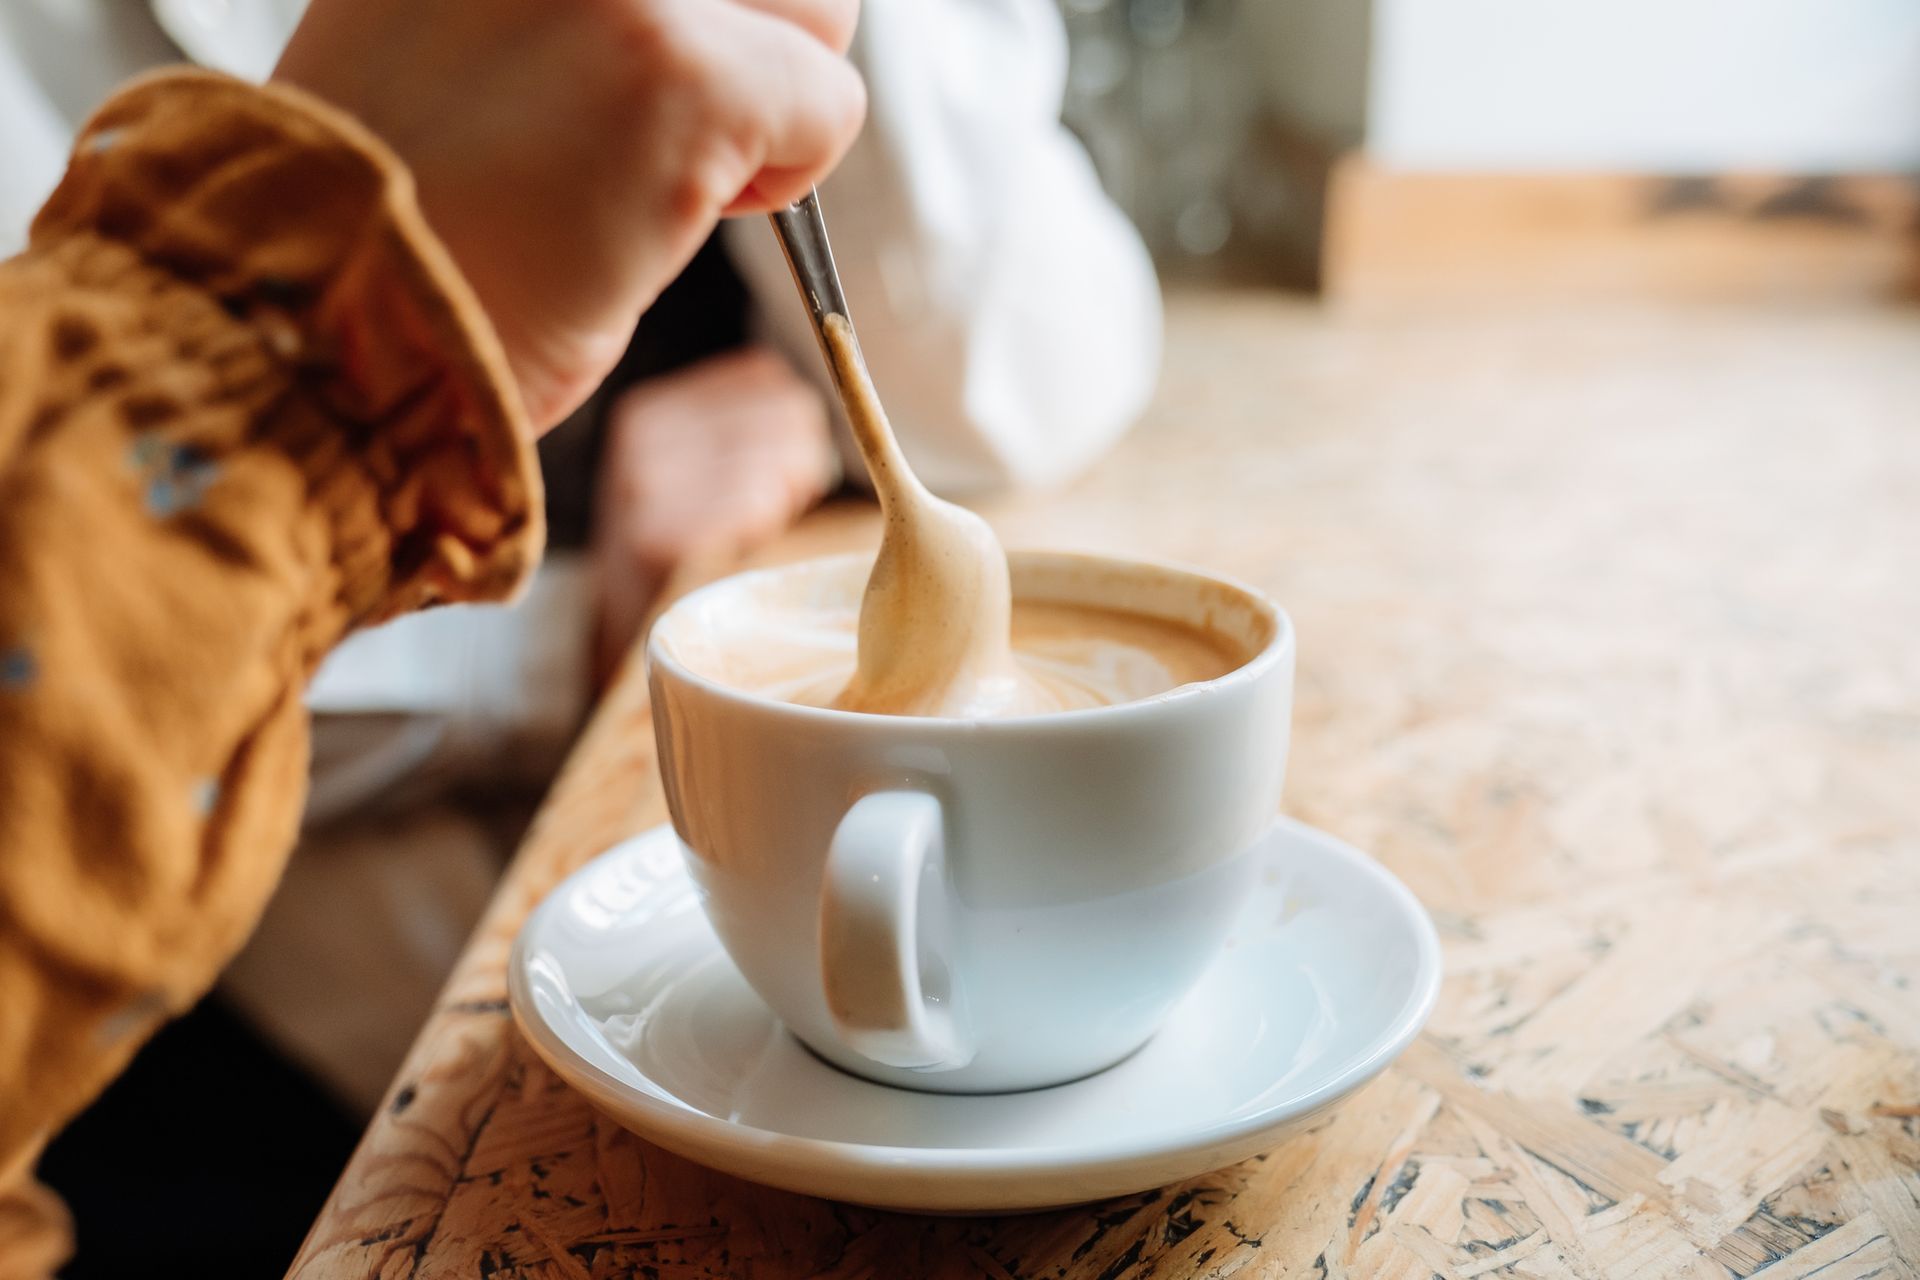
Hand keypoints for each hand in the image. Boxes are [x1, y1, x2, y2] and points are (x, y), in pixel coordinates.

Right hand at [275, 0, 864, 429]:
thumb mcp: (453, 28)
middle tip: (664, 133)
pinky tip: (666, 220)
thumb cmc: (392, 211)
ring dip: (771, 107)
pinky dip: (784, 184)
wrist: (330, 323)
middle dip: (756, 44)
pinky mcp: (681, 75)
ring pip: (820, 11)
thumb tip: (702, 14)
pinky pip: (830, 108)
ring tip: (657, 178)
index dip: (702, 14)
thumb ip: (568, 0)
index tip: (645, 80)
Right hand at [591, 347, 835, 679]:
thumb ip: (744, 428)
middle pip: (787, 410)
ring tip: (759, 530)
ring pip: (779, 457)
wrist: (633, 637)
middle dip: (803, 460)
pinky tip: (745, 547)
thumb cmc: (687, 552)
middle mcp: (643, 436)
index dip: (797, 423)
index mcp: (652, 410)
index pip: (766, 376)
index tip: (783, 468)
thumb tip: (812, 397)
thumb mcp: (696, 473)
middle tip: (778, 508)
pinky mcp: (658, 534)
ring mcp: (646, 484)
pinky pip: (756, 501)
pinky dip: (768, 526)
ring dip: (791, 496)